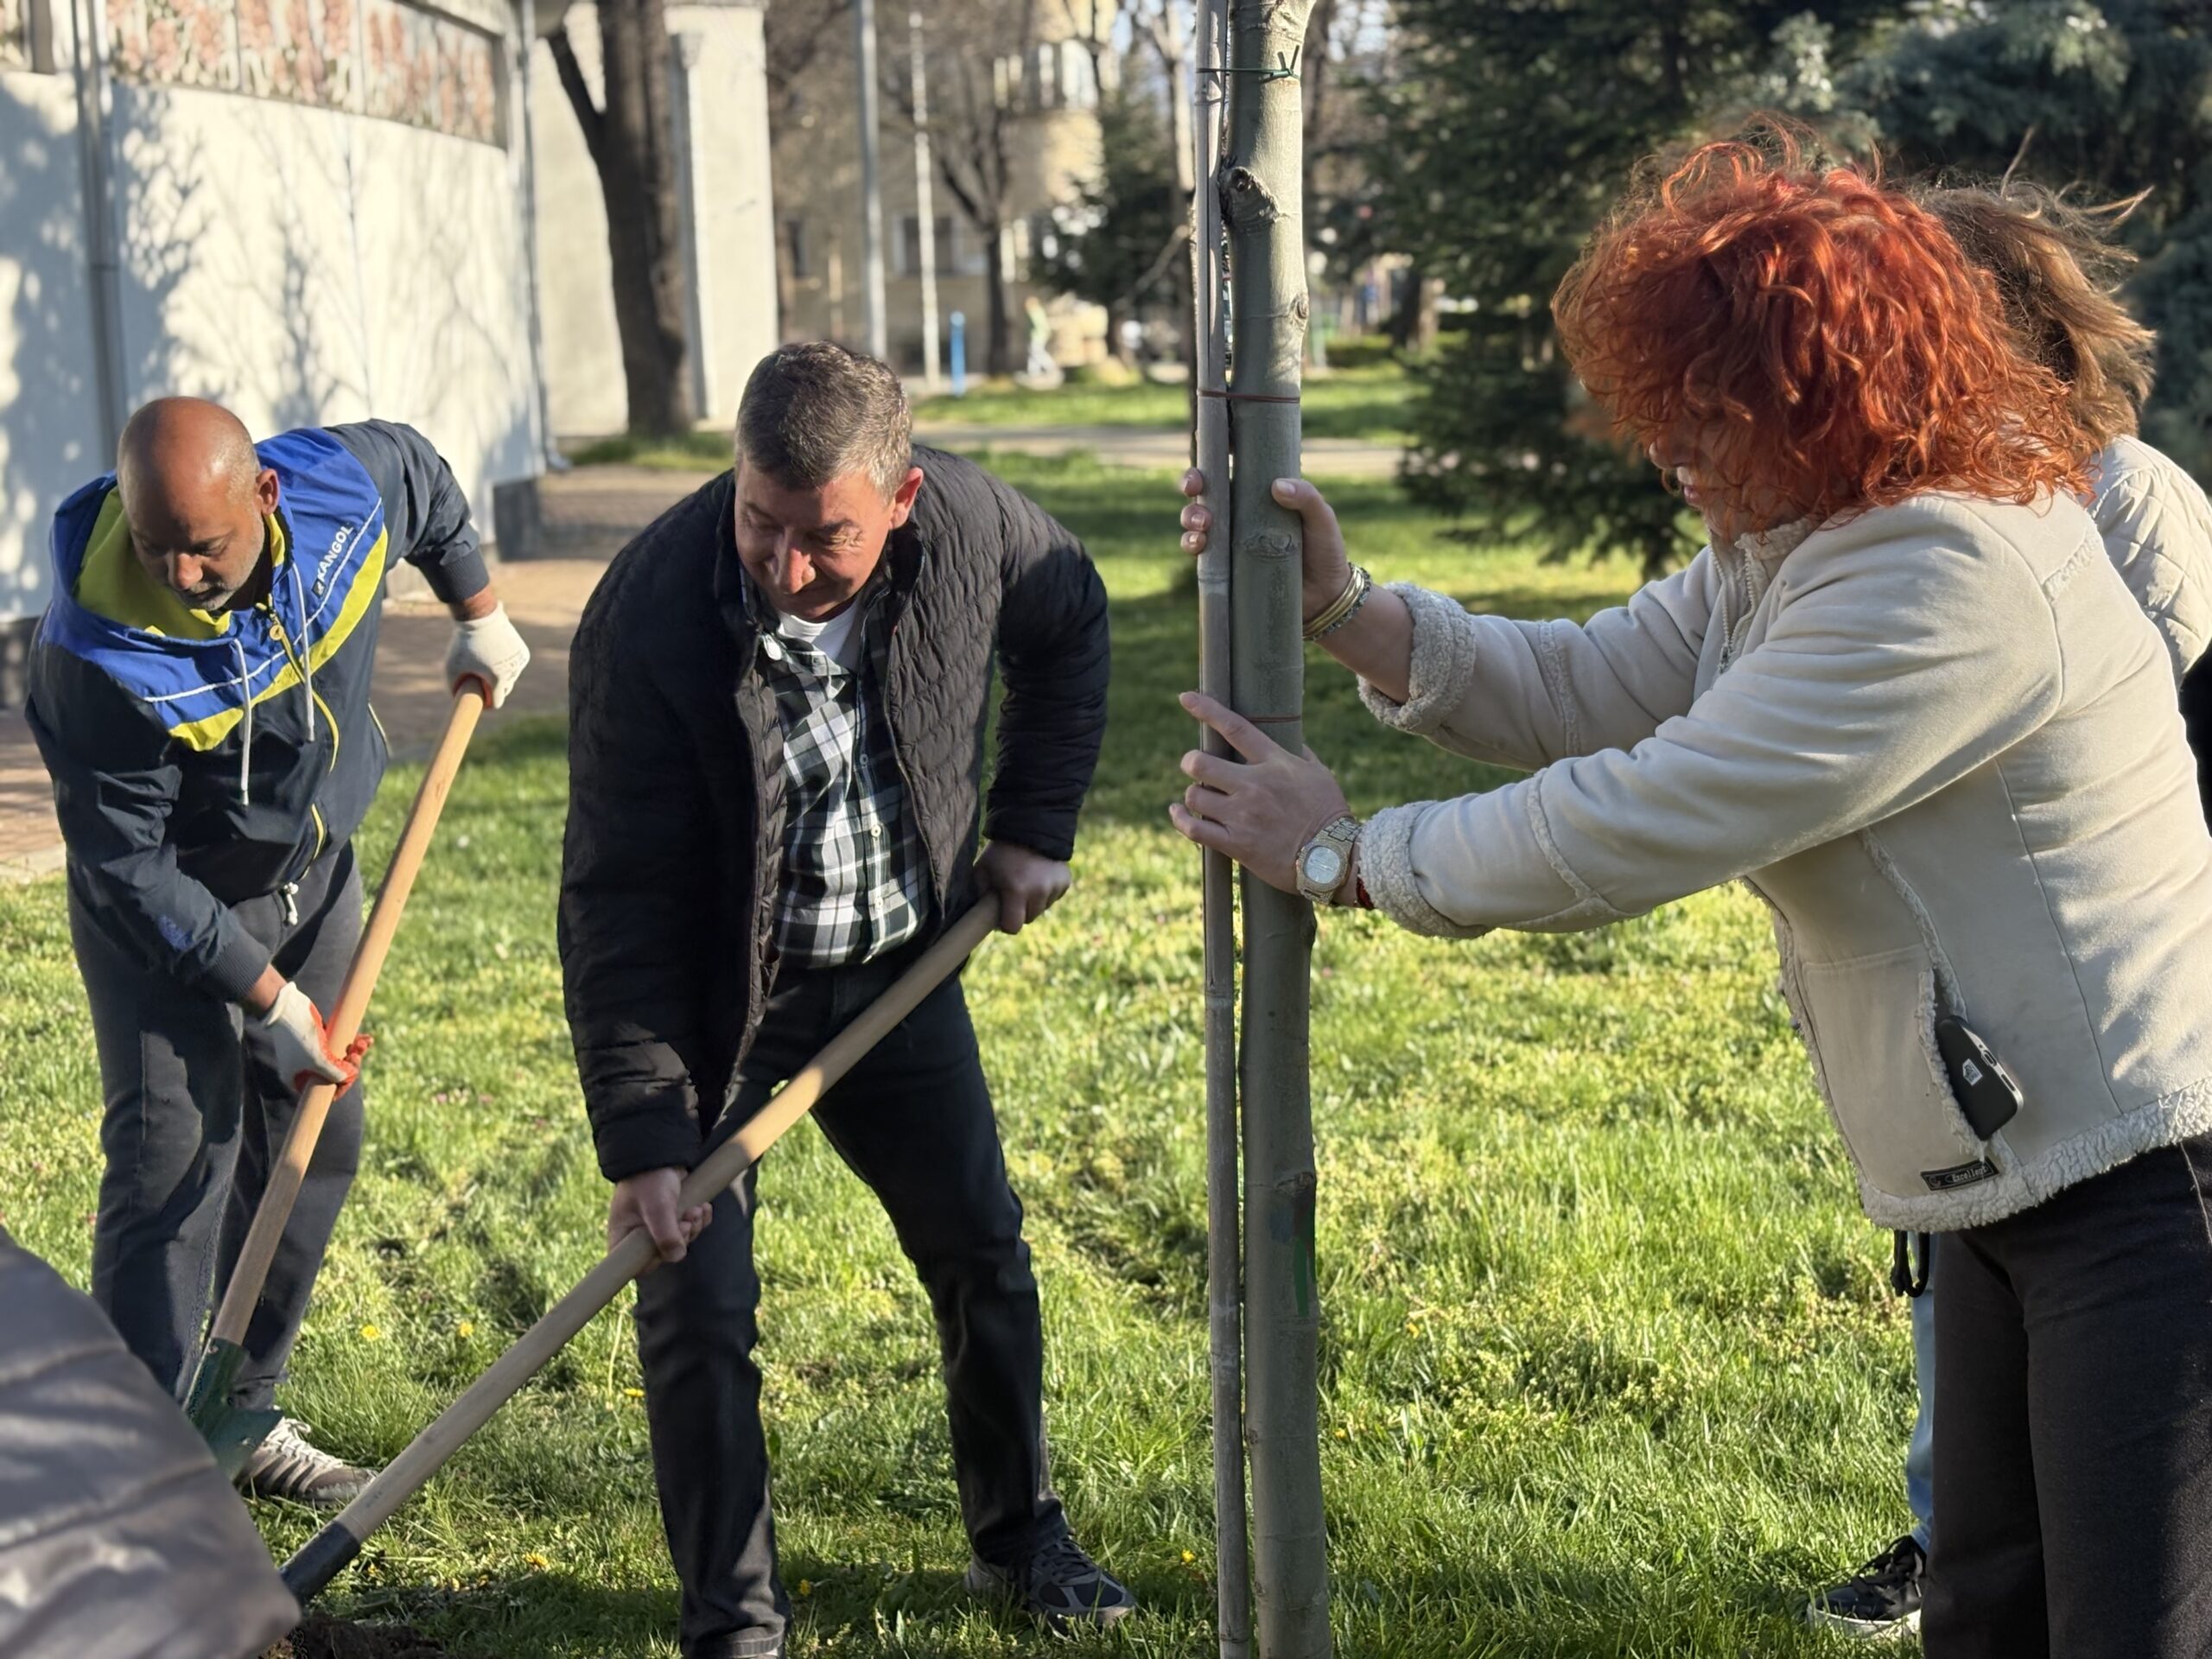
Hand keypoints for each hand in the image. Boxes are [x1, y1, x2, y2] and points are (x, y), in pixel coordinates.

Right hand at [259, 980, 370, 1094]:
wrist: (288, 1007)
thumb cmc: (298, 1036)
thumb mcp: (317, 1059)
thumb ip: (334, 1072)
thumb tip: (349, 1077)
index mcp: (298, 1079)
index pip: (324, 1091)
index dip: (342, 1086)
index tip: (351, 1075)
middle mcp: (306, 1068)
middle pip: (336, 1074)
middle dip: (351, 1065)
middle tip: (356, 1054)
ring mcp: (314, 1053)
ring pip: (341, 1058)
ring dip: (356, 1052)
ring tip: (363, 1043)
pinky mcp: (322, 1039)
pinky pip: (341, 1045)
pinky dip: (354, 1042)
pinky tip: (367, 1039)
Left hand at [445, 601, 530, 708]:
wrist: (480, 617)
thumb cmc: (464, 643)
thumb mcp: (451, 667)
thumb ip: (453, 686)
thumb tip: (455, 697)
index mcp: (498, 679)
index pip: (497, 702)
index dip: (486, 702)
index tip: (478, 698)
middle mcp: (513, 672)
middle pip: (505, 690)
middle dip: (494, 688)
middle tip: (480, 679)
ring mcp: (520, 662)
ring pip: (511, 678)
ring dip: (501, 676)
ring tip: (487, 665)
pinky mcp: (523, 652)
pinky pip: (516, 666)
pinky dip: (508, 665)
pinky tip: (498, 657)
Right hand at [607, 1168, 712, 1270]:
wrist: (661, 1152)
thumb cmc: (650, 1177)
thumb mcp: (657, 1205)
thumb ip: (665, 1232)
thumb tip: (677, 1256)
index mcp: (624, 1235)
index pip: (636, 1266)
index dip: (657, 1259)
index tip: (670, 1243)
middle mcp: (638, 1234)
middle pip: (664, 1254)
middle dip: (682, 1237)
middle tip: (689, 1219)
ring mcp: (656, 1226)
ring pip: (680, 1240)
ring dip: (693, 1226)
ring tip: (697, 1208)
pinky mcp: (674, 1216)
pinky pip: (690, 1227)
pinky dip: (700, 1219)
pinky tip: (703, 1207)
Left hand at [973, 840, 1071, 934]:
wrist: (1029, 826)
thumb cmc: (1001, 851)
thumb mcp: (982, 871)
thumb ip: (980, 895)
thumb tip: (983, 916)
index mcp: (1016, 891)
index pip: (1013, 927)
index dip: (1005, 923)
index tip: (1001, 914)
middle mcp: (1039, 891)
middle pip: (1028, 919)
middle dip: (1019, 911)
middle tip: (1012, 894)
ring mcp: (1054, 886)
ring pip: (1042, 909)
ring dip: (1034, 902)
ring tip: (1026, 881)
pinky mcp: (1065, 881)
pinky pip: (1053, 897)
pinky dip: (1046, 892)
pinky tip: (1038, 876)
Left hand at [1168, 691, 1351, 892]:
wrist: (1335, 858)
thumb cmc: (1329, 813)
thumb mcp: (1318, 774)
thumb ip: (1298, 753)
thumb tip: (1288, 737)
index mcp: (1275, 763)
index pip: (1235, 727)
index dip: (1206, 709)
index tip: (1185, 697)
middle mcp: (1254, 785)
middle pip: (1200, 764)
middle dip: (1191, 762)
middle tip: (1195, 767)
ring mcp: (1243, 816)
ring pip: (1194, 796)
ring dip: (1194, 795)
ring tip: (1201, 798)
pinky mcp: (1236, 844)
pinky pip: (1194, 829)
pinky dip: (1181, 820)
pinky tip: (1177, 813)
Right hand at [1180, 470, 1356, 624]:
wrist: (1324, 597)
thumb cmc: (1324, 550)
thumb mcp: (1322, 518)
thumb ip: (1307, 497)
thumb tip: (1276, 486)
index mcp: (1257, 494)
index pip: (1229, 468)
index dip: (1212, 456)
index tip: (1209, 450)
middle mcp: (1238, 513)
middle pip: (1204, 491)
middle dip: (1192, 483)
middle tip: (1195, 486)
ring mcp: (1229, 540)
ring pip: (1196, 520)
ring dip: (1190, 516)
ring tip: (1203, 524)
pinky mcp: (1224, 567)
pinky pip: (1199, 553)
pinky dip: (1191, 544)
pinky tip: (1198, 545)